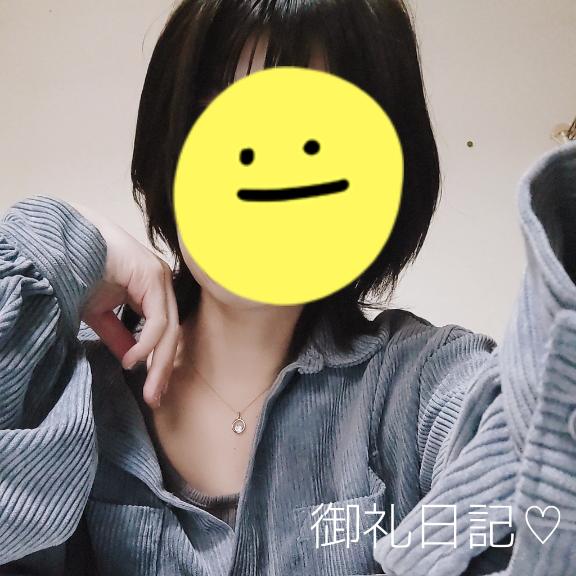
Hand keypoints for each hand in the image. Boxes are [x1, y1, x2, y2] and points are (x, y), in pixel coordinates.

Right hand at [71, 202, 178, 407]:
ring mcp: (160, 279)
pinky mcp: (152, 277)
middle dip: (163, 369)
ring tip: (149, 390)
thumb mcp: (101, 313)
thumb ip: (119, 334)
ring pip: (169, 330)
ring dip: (159, 363)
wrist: (63, 244)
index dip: (160, 362)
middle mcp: (161, 284)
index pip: (166, 332)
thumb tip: (130, 360)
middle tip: (156, 398)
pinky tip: (133, 361)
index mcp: (152, 291)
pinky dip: (147, 344)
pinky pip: (157, 319)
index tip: (154, 390)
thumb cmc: (79, 273)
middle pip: (172, 334)